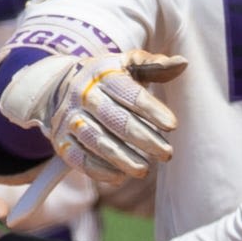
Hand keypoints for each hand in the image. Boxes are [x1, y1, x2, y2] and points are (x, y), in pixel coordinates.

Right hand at [0, 51, 186, 187]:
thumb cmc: (107, 78)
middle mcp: (83, 94)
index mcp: (103, 74)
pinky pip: (78, 158)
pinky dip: (99, 170)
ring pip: (96, 141)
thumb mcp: (128, 65)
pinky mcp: (60, 140)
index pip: (129, 92)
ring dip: (122, 158)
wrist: (58, 87)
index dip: (151, 109)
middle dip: (143, 138)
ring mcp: (69, 118)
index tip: (172, 126)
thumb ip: (155, 66)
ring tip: (144, 170)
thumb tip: (183, 63)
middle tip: (166, 153)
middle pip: (114, 118)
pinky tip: (119, 176)